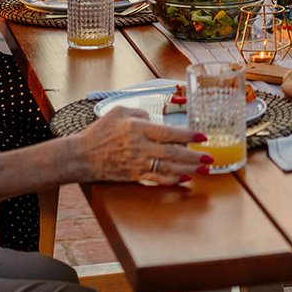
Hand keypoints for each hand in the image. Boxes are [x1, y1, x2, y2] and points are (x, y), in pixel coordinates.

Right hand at [76, 110, 214, 186]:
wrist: (82, 156)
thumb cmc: (100, 132)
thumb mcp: (118, 111)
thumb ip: (139, 113)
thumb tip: (155, 120)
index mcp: (138, 129)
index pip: (169, 133)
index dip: (188, 135)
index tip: (203, 136)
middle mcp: (141, 147)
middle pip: (173, 153)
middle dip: (194, 156)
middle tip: (210, 158)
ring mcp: (138, 163)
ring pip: (168, 168)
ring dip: (188, 169)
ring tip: (204, 170)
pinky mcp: (134, 175)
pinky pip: (157, 179)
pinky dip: (172, 180)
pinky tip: (185, 179)